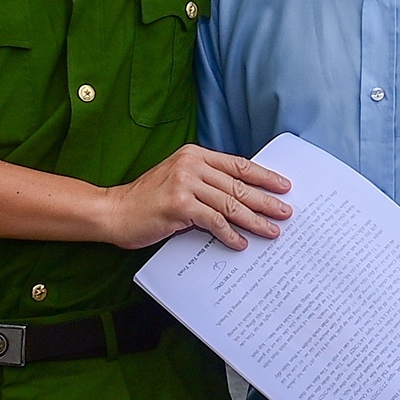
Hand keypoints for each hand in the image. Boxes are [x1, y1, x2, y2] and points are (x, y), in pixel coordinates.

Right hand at [102, 144, 292, 250]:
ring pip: (230, 204)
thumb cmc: (147, 200)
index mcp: (194, 155)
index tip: (283, 186)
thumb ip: (206, 183)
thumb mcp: (178, 180)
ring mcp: (185, 183)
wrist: (114, 211)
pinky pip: (214, 221)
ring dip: (254, 221)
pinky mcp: (179, 205)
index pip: (238, 165)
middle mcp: (191, 164)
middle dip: (266, 201)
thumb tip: (243, 198)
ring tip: (271, 232)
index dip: (264, 176)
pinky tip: (239, 244)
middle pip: (238, 185)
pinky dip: (229, 235)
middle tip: (285, 213)